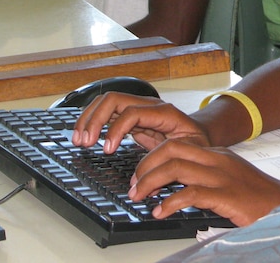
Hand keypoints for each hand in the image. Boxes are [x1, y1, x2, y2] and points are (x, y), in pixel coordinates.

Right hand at [71, 92, 209, 152]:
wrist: (200, 135)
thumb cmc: (196, 143)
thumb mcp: (191, 151)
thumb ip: (172, 160)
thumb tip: (149, 180)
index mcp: (163, 112)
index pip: (132, 112)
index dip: (116, 130)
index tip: (107, 151)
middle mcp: (148, 105)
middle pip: (114, 100)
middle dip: (95, 119)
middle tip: (84, 142)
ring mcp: (138, 108)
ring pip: (106, 102)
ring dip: (89, 118)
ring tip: (79, 140)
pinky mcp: (130, 116)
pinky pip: (106, 112)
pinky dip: (92, 121)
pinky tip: (84, 135)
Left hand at [130, 139, 279, 226]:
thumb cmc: (257, 197)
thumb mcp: (229, 177)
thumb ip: (206, 176)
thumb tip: (176, 186)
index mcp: (216, 153)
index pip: (176, 144)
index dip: (152, 157)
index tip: (140, 175)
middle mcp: (216, 159)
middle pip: (170, 149)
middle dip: (145, 166)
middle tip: (134, 185)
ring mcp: (221, 176)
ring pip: (175, 168)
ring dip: (150, 183)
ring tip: (139, 198)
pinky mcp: (225, 195)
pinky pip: (190, 194)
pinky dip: (169, 203)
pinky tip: (161, 212)